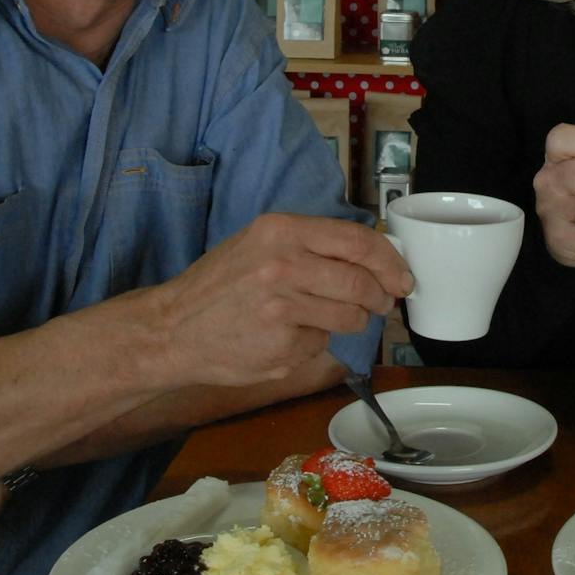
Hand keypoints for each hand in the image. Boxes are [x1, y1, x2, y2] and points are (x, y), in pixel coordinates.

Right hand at [161, 214, 410, 384]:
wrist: (172, 330)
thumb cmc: (220, 286)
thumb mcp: (259, 245)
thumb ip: (310, 246)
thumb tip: (371, 257)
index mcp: (280, 230)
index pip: (356, 240)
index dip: (389, 261)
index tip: (402, 276)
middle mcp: (282, 264)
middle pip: (360, 281)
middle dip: (380, 297)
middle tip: (382, 303)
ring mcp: (282, 307)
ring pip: (350, 316)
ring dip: (354, 321)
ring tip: (330, 319)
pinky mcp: (282, 344)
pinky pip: (322, 343)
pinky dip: (316, 342)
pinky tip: (286, 337)